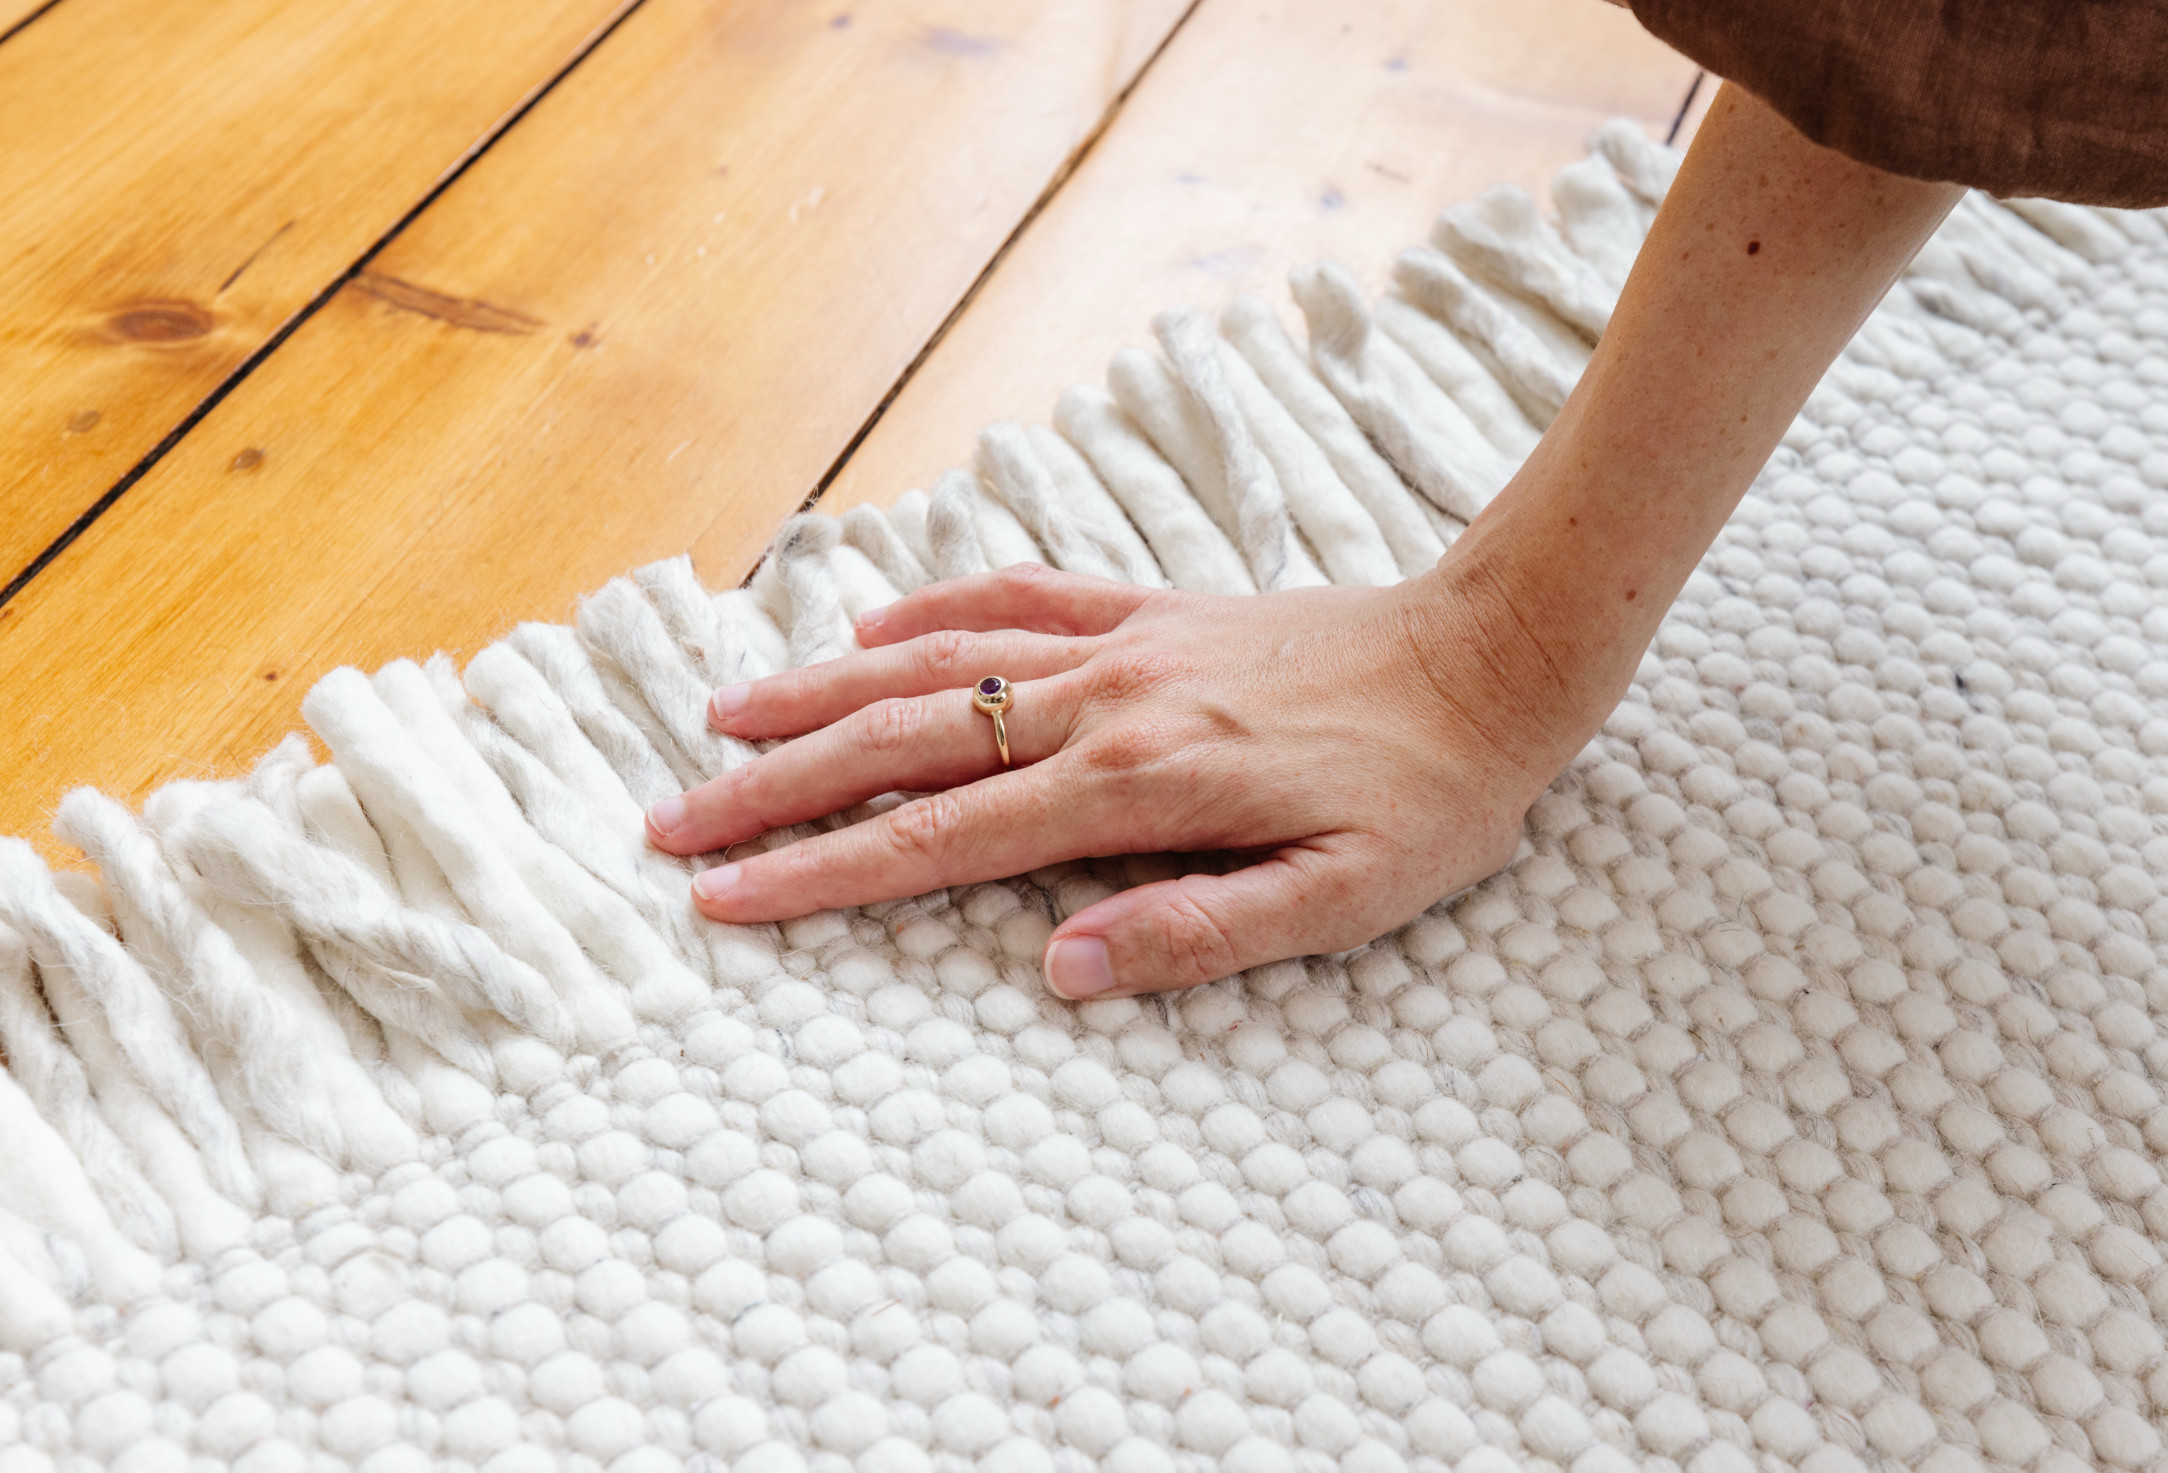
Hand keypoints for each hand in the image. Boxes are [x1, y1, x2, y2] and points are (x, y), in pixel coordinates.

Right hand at [643, 562, 1598, 998]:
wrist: (1501, 652)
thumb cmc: (1434, 795)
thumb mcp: (1344, 899)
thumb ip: (1200, 935)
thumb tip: (1058, 972)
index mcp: (1137, 788)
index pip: (940, 840)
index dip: (820, 874)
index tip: (720, 900)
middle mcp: (1107, 704)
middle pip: (902, 744)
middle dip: (774, 789)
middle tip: (666, 824)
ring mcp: (1126, 644)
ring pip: (938, 661)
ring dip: (819, 691)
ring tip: (719, 720)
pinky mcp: (1158, 608)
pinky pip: (1023, 593)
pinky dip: (936, 605)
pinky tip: (872, 622)